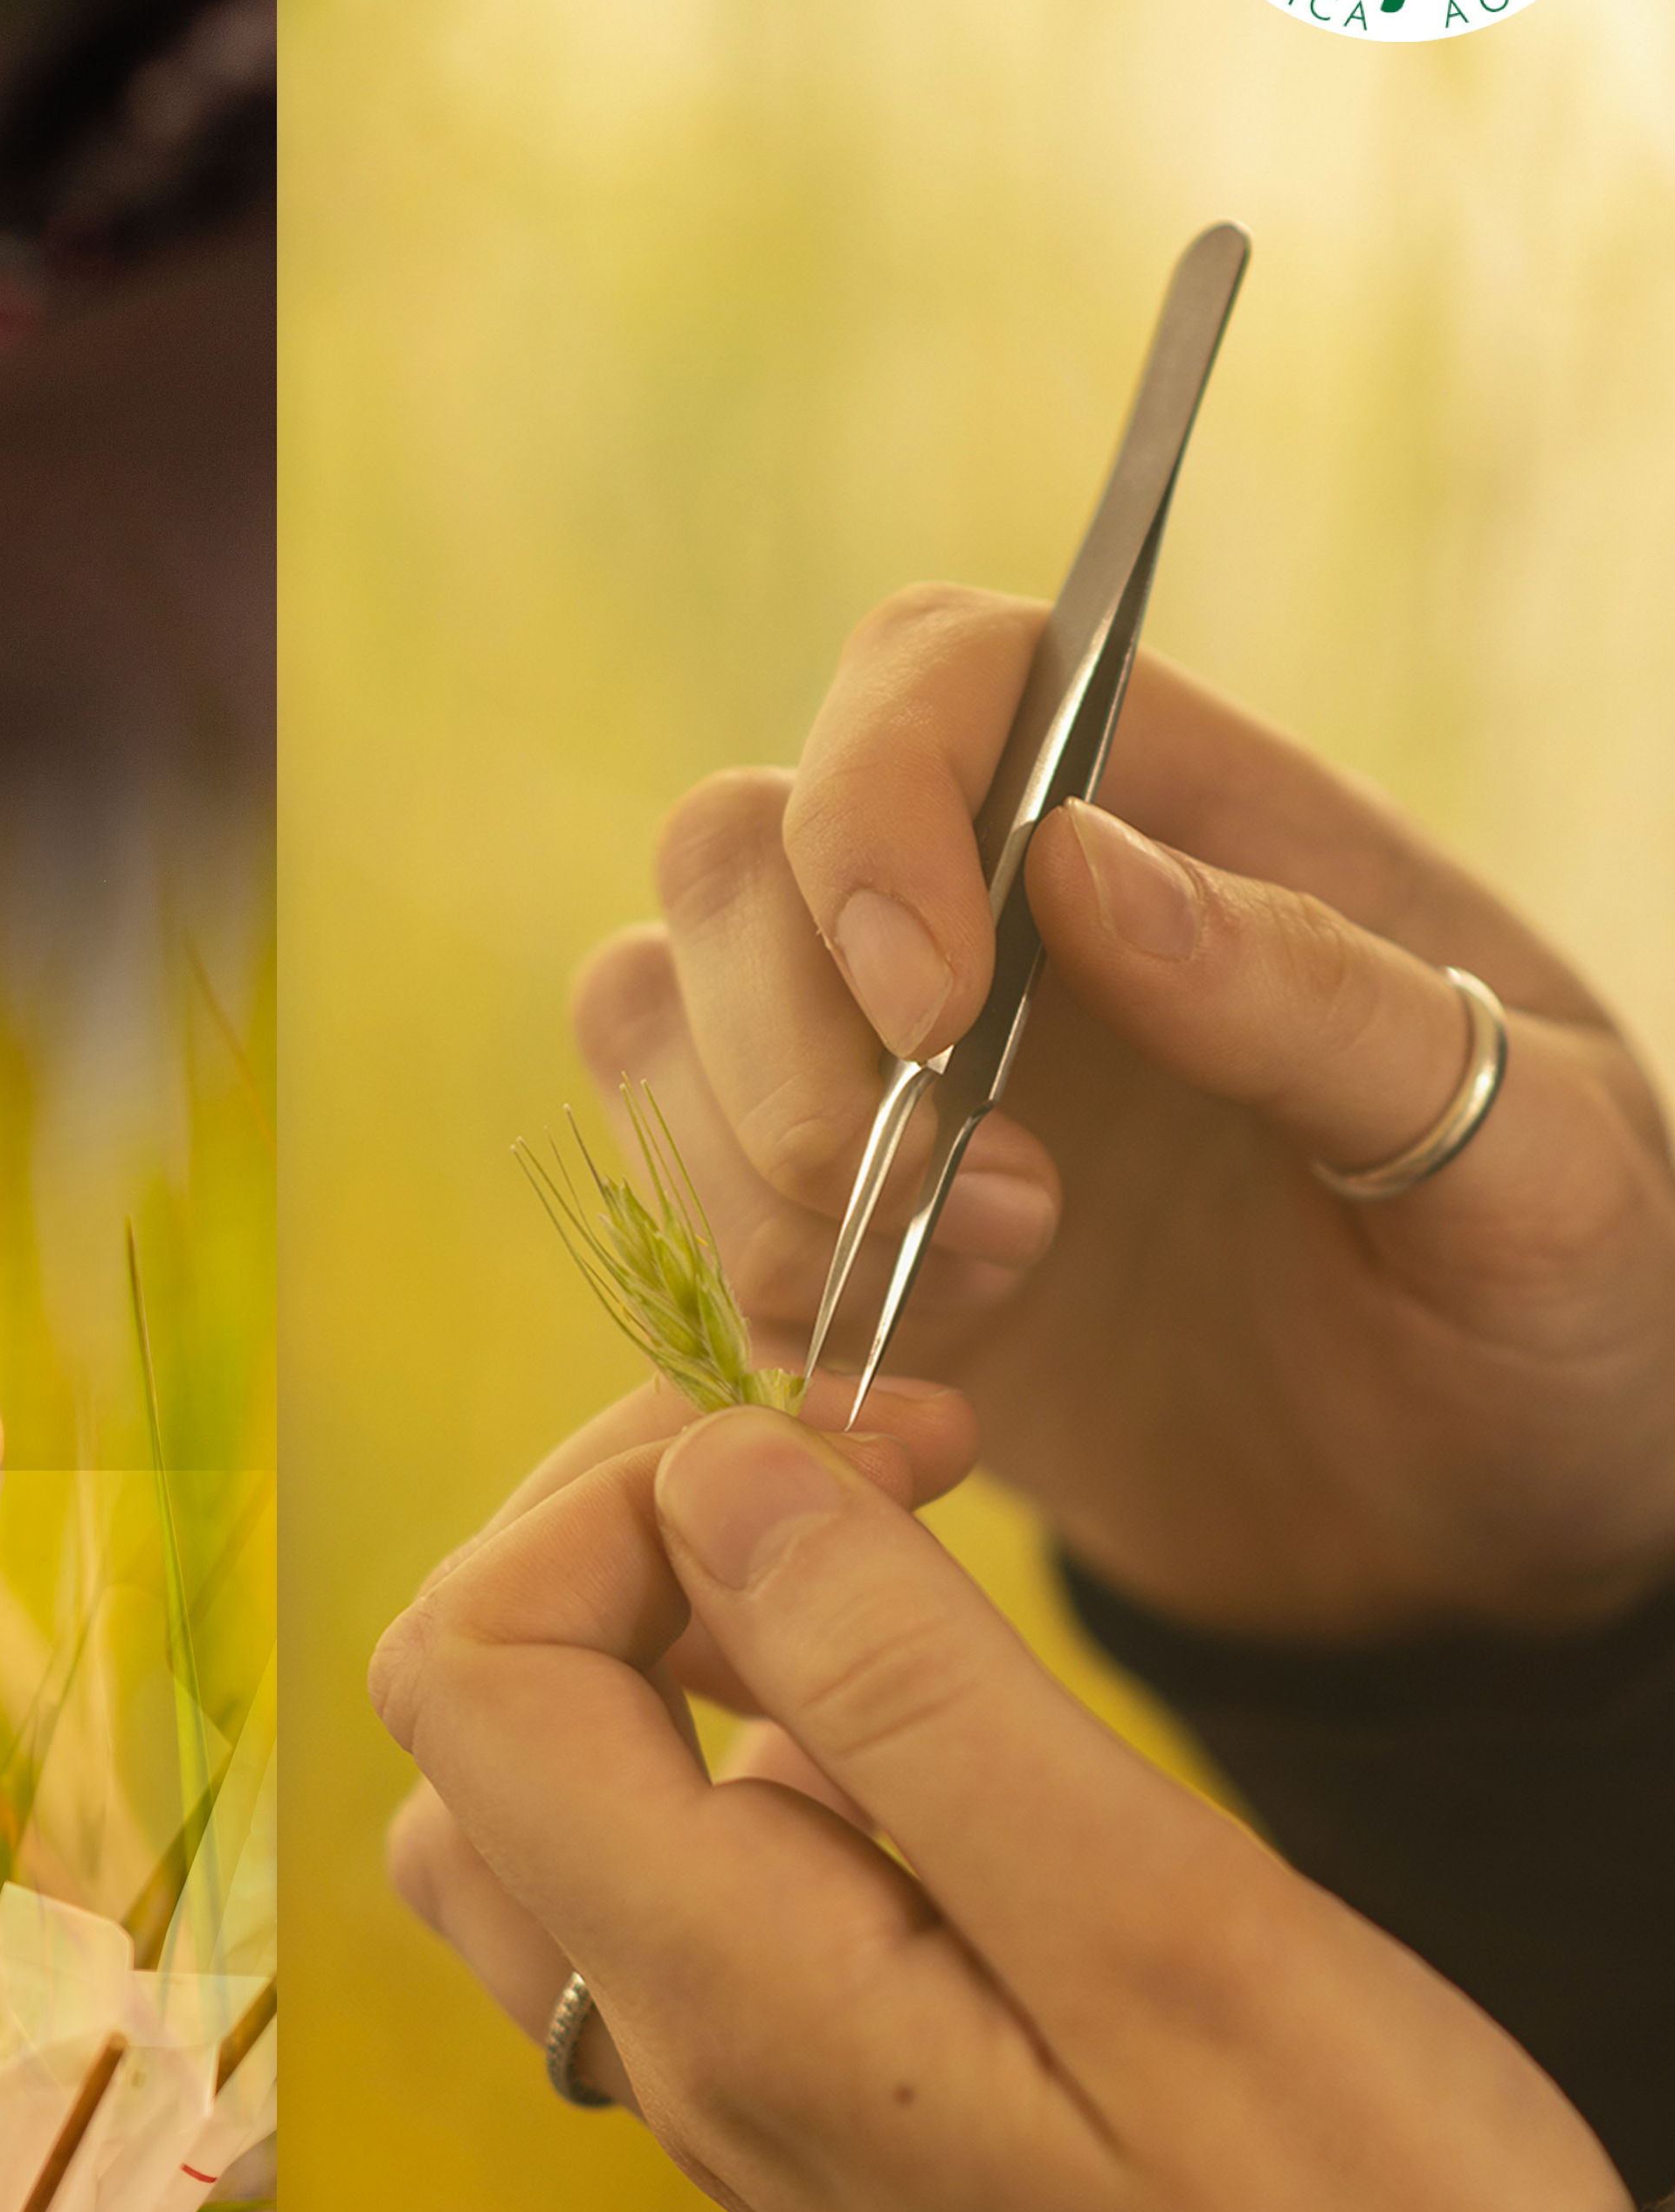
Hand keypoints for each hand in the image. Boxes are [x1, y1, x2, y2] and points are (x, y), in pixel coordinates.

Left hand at [373, 1399, 1633, 2211]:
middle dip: (633, 1531)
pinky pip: (680, 1888)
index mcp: (722, 1998)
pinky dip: (756, 1751)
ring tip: (899, 1573)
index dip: (624, 1491)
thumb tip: (712, 1481)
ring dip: (685, 1638)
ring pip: (561, 1799)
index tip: (867, 1433)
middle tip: (881, 1463)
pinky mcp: (816, 2104)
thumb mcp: (1158, 1923)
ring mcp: (728, 2087)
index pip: (476, 1664)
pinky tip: (939, 1741)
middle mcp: (669, 2050)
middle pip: (482, 1717)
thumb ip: (908, 1689)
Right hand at [580, 587, 1674, 1641]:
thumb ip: (1325, 998)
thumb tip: (1079, 859)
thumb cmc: (1556, 1312)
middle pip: (735, 845)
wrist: (1481, 1537)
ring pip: (656, 1006)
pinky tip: (914, 1369)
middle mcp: (997, 912)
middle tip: (979, 1204)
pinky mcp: (818, 1223)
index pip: (941, 674)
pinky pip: (663, 1184)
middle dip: (795, 1042)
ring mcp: (882, 1064)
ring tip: (977, 1289)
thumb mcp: (1540, 1161)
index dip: (877, 800)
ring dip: (757, 1170)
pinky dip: (735, 1281)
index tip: (936, 1003)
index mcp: (1191, 820)